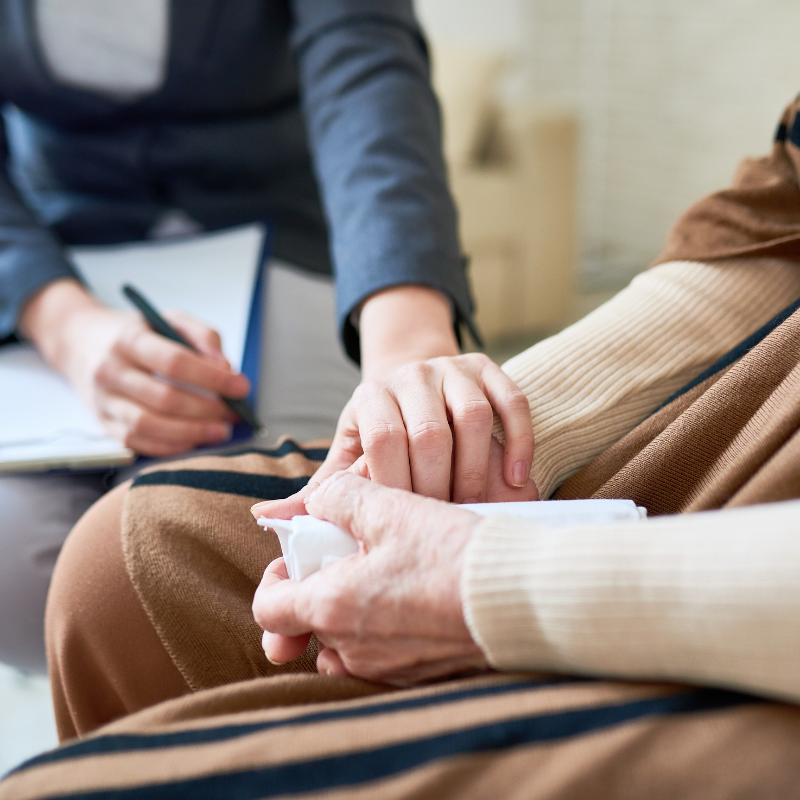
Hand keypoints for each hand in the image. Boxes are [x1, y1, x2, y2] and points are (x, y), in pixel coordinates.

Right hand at [21, 279, 248, 455]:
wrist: (80, 342)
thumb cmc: (135, 332)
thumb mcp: (168, 319)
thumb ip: (203, 336)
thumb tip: (225, 367)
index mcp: (129, 339)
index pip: (175, 362)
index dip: (212, 378)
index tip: (241, 387)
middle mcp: (111, 370)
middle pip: (164, 398)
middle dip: (207, 410)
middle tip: (233, 413)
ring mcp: (103, 400)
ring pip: (149, 425)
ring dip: (191, 433)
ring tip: (220, 431)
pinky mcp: (102, 423)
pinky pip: (136, 443)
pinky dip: (169, 447)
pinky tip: (193, 441)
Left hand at [252, 471, 488, 685]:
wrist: (522, 599)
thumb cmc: (452, 554)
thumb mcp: (391, 508)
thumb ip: (340, 497)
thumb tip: (318, 498)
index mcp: (334, 608)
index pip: (269, 609)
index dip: (276, 578)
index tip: (301, 556)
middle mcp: (354, 650)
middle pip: (312, 623)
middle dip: (323, 588)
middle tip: (352, 555)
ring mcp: (389, 669)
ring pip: (348, 641)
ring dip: (355, 610)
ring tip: (386, 572)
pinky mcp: (422, 675)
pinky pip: (385, 655)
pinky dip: (387, 628)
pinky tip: (416, 596)